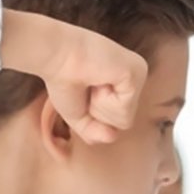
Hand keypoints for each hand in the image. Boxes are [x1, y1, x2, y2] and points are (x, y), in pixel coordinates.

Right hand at [0, 10, 145, 144]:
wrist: (55, 56)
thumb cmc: (63, 79)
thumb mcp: (79, 115)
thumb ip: (94, 131)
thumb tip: (113, 136)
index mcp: (126, 84)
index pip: (120, 121)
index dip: (96, 114)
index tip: (85, 90)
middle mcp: (136, 78)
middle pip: (124, 123)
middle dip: (99, 112)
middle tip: (88, 86)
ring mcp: (139, 73)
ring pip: (125, 119)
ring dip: (100, 105)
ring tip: (93, 81)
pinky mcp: (137, 72)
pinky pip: (124, 109)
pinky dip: (105, 100)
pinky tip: (98, 79)